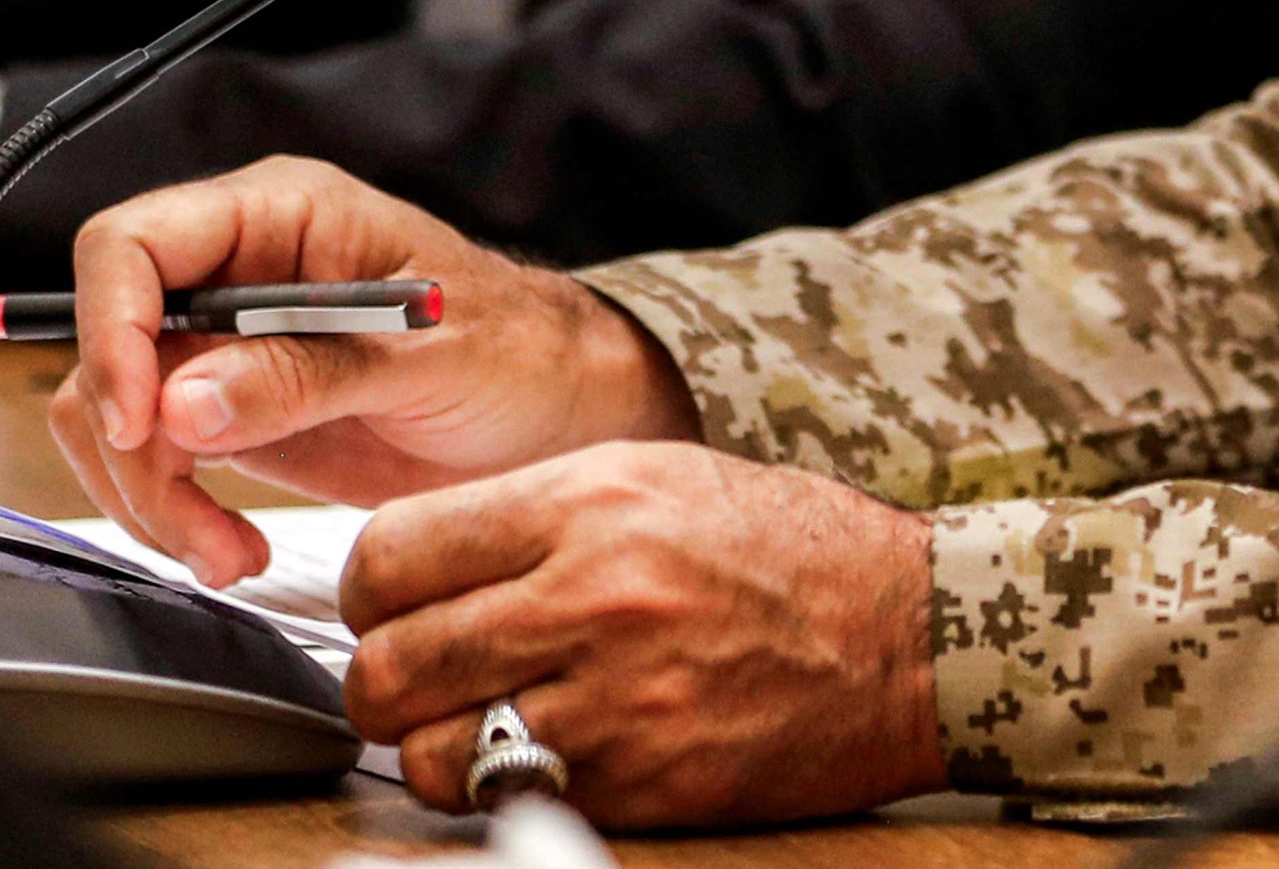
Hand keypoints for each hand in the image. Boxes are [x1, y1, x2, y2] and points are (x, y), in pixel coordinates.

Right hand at [46, 159, 698, 588]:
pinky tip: (234, 551)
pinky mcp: (230, 415)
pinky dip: (172, 517)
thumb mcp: (430, 357)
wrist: (559, 414)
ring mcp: (227, 345)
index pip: (133, 244)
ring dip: (148, 497)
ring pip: (114, 415)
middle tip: (193, 523)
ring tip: (228, 555)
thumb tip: (184, 401)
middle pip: (110, 340)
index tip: (139, 422)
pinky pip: (154, 464)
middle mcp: (238, 272)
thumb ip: (309, 374)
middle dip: (131, 443)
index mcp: (282, 213)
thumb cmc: (519, 350)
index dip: (111, 331)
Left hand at [344, 440, 940, 823]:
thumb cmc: (790, 549)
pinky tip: (540, 753)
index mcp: (588, 502)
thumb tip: (421, 559)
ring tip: (472, 725)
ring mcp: (616, 699)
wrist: (909, 632)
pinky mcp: (643, 781)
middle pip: (391, 665)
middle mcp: (591, 595)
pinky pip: (509, 801)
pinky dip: (502, 788)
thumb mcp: (656, 477)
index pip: (394, 554)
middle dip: (383, 680)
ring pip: (430, 753)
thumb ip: (532, 513)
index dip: (368, 590)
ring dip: (433, 748)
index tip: (387, 603)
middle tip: (413, 677)